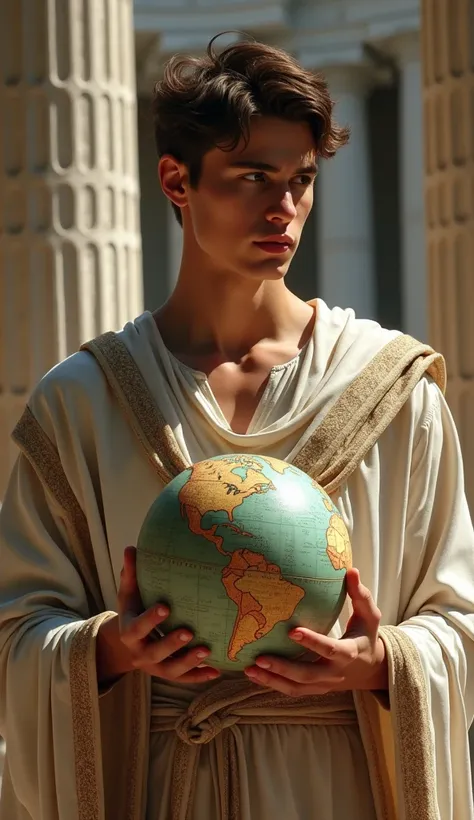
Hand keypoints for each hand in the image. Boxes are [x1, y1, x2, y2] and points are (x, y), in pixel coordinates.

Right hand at [96, 546, 220, 684]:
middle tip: (188, 631)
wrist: (129, 642)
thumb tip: (131, 548)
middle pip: (154, 653)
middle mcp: (140, 654)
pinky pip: (184, 679)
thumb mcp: (129, 594)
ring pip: (171, 670)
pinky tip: (216, 671)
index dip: (150, 620)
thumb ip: (130, 573)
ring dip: (189, 662)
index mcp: (129, 633)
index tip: (165, 607)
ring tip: (207, 650)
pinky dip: (199, 676)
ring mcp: (154, 667)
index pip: (137, 629)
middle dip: (171, 644)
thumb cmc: (134, 609)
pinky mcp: (168, 674)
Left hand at [244, 568, 387, 695]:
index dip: (312, 642)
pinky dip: (273, 684)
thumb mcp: (369, 616)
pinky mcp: (314, 689)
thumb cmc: (366, 635)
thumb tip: (351, 571)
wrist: (369, 669)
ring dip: (272, 680)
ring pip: (297, 687)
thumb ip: (360, 595)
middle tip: (260, 657)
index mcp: (350, 653)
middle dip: (284, 668)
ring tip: (250, 668)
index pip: (331, 650)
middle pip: (308, 675)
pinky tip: (253, 674)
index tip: (292, 631)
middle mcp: (335, 673)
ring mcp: (324, 684)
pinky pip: (292, 691)